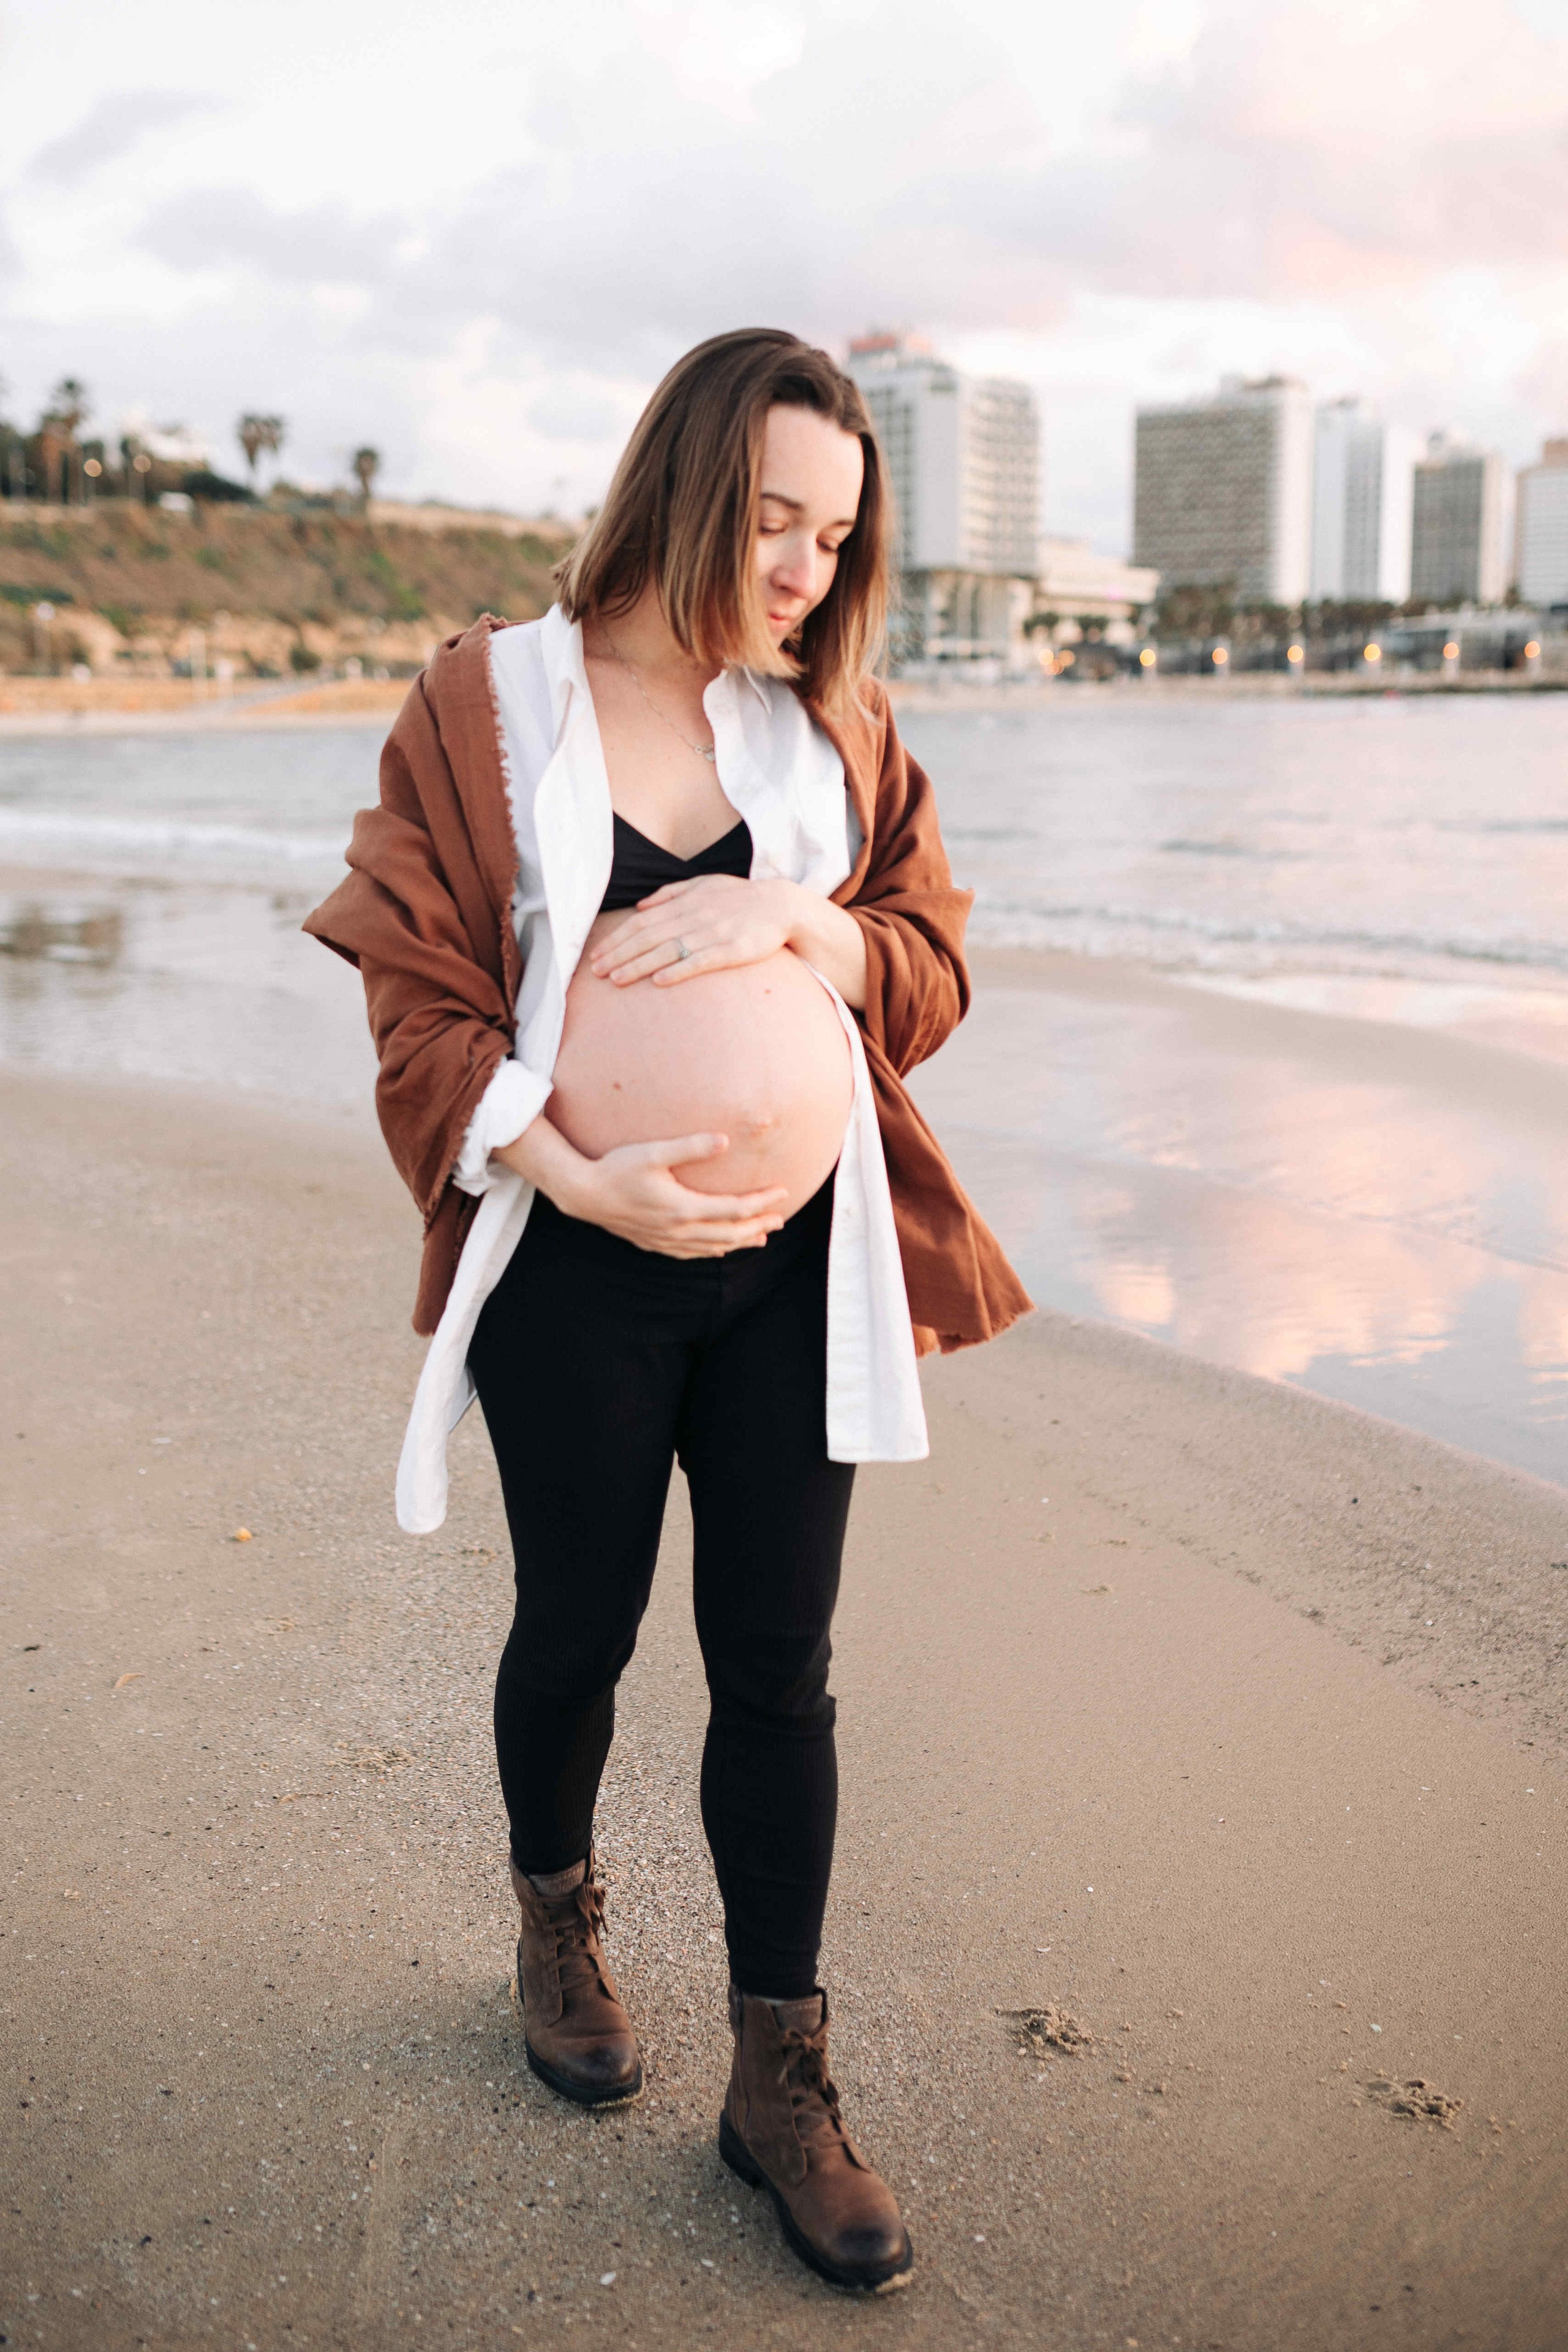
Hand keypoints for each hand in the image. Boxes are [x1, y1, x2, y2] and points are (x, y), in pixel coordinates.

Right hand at [554, 1131, 788, 1258]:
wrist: (583, 1195)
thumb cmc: (617, 1168)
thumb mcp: (653, 1152)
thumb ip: (691, 1147)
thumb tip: (725, 1141)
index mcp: (683, 1208)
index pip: (735, 1209)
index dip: (762, 1202)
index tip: (783, 1191)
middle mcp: (679, 1230)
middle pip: (730, 1234)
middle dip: (759, 1225)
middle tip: (782, 1217)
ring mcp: (667, 1241)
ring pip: (714, 1247)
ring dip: (741, 1241)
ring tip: (763, 1235)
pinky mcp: (656, 1244)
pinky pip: (693, 1253)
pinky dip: (714, 1250)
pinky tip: (721, 1248)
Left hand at [589, 873, 798, 986]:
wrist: (782, 906)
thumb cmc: (740, 898)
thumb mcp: (705, 884)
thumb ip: (671, 894)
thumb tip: (640, 906)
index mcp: (685, 902)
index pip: (641, 922)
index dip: (617, 939)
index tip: (596, 954)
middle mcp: (693, 917)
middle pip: (648, 937)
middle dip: (618, 954)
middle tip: (595, 971)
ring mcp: (712, 934)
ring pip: (667, 951)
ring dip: (638, 966)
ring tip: (615, 979)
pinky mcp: (731, 951)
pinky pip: (700, 962)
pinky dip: (678, 971)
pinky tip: (658, 982)